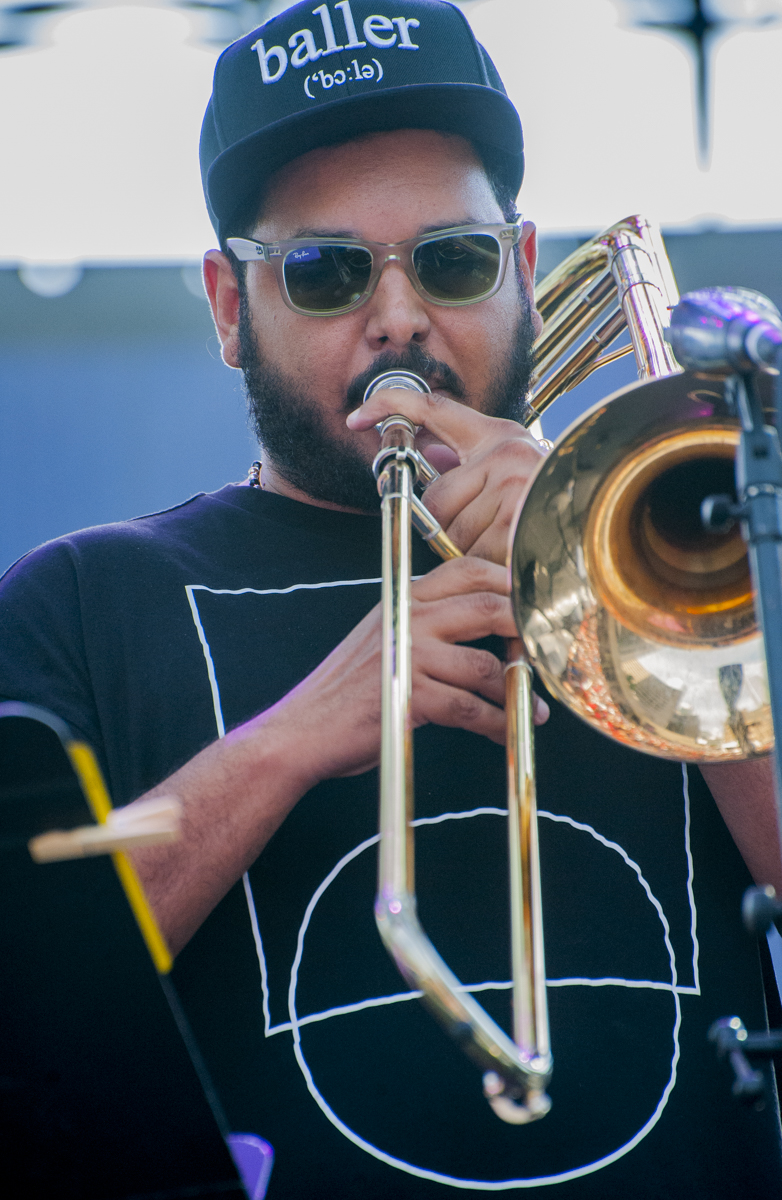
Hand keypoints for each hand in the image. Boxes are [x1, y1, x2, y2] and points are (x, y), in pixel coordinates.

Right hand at [243, 556, 548, 789]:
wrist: (303, 729)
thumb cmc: (348, 691)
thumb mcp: (384, 639)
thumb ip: (427, 624)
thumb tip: (488, 626)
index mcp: (404, 596)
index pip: (468, 569)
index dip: (510, 582)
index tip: (536, 604)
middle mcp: (408, 616)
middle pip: (488, 605)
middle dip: (526, 630)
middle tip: (548, 652)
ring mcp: (408, 653)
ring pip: (485, 664)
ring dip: (516, 691)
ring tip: (534, 707)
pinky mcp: (410, 694)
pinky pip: (470, 708)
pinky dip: (495, 723)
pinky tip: (505, 731)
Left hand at [347, 387, 544, 565]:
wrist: (604, 522)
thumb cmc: (553, 503)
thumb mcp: (512, 472)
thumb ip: (468, 467)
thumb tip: (428, 456)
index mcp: (499, 436)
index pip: (434, 408)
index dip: (390, 405)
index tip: (355, 416)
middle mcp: (507, 451)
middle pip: (435, 501)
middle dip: (450, 528)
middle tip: (484, 532)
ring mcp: (514, 483)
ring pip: (452, 533)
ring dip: (471, 552)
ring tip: (506, 544)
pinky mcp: (518, 517)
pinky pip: (473, 554)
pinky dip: (487, 567)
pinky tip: (512, 559)